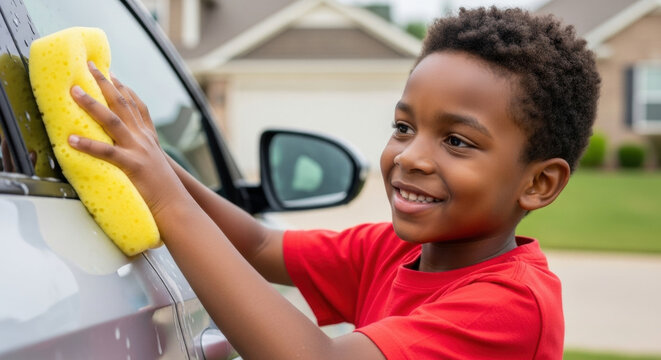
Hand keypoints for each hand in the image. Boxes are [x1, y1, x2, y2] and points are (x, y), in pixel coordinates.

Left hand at [68, 61, 190, 217]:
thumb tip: (128, 152)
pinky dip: (89, 146)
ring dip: (92, 104)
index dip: (124, 89)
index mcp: (149, 139)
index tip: (112, 74)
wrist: (177, 206)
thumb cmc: (164, 191)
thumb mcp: (154, 165)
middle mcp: (144, 139)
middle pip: (123, 105)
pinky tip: (72, 140)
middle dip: (105, 84)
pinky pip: (108, 153)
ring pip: (113, 121)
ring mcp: (139, 151)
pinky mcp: (133, 166)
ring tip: (74, 91)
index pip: (138, 106)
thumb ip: (141, 155)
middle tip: (90, 67)